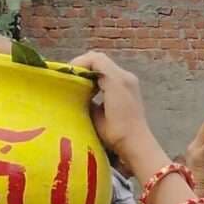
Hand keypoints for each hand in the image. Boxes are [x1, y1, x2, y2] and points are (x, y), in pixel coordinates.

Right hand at [69, 52, 165, 167]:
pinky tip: (89, 92)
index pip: (94, 59)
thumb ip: (84, 95)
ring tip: (76, 86)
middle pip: (99, 61)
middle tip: (68, 80)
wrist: (137, 144)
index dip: (77, 64)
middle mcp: (126, 77)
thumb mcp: (94, 114)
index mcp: (118, 79)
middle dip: (82, 68)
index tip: (66, 75)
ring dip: (89, 73)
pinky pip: (111, 75)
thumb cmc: (115, 132)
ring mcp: (130, 82)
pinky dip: (98, 79)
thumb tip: (73, 88)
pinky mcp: (130, 89)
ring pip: (104, 67)